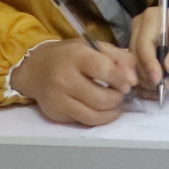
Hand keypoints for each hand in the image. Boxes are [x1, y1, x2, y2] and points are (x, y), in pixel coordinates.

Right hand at [14, 37, 139, 126]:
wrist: (35, 68)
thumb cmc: (69, 55)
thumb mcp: (93, 46)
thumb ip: (118, 57)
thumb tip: (133, 79)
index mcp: (76, 56)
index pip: (104, 70)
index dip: (121, 79)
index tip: (129, 83)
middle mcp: (64, 79)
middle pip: (101, 98)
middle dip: (118, 98)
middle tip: (122, 93)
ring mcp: (58, 99)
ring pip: (93, 115)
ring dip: (111, 112)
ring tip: (115, 104)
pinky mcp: (55, 114)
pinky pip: (83, 121)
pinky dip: (98, 118)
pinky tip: (102, 110)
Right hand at [126, 7, 168, 96]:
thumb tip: (168, 66)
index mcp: (151, 18)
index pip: (144, 44)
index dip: (149, 63)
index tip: (157, 79)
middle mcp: (138, 26)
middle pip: (135, 55)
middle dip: (147, 74)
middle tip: (161, 87)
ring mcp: (133, 37)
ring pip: (132, 64)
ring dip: (145, 79)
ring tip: (161, 87)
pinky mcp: (133, 49)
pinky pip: (133, 68)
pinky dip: (143, 80)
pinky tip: (153, 89)